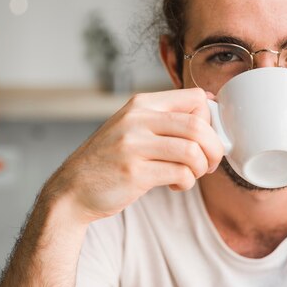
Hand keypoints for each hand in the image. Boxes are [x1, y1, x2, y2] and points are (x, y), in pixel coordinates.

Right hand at [43, 88, 223, 223]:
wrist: (72, 188)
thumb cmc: (110, 159)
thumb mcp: (133, 126)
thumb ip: (165, 119)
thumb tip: (209, 111)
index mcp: (141, 104)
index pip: (195, 98)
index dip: (210, 119)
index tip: (207, 137)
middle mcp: (137, 119)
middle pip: (198, 125)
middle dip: (215, 147)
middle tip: (211, 162)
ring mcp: (134, 146)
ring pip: (193, 151)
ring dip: (202, 167)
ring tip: (193, 174)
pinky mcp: (135, 173)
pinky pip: (180, 173)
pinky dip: (187, 182)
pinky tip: (177, 184)